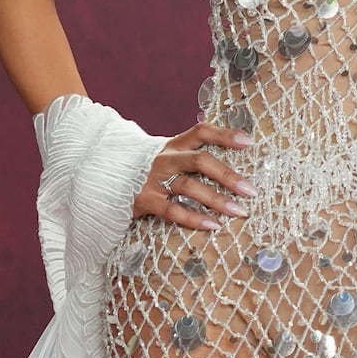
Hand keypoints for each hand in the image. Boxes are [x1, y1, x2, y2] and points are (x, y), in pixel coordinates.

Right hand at [134, 124, 252, 233]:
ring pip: (189, 186)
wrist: (105, 179)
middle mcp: (165, 159)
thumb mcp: (168, 155)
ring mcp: (154, 179)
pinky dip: (193, 218)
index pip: (201, 131)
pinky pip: (172, 210)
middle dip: (228, 175)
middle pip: (200, 161)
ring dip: (216, 200)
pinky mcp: (145, 200)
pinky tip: (212, 225)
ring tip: (238, 211)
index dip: (225, 134)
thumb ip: (191, 153)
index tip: (249, 142)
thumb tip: (230, 150)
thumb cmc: (148, 169)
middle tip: (250, 190)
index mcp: (174, 145)